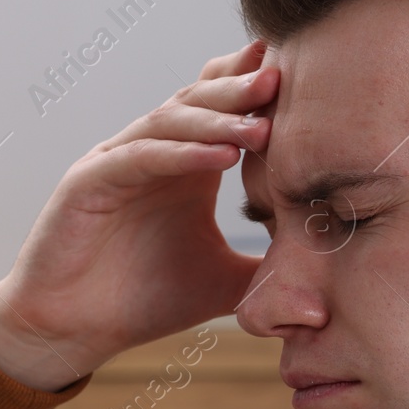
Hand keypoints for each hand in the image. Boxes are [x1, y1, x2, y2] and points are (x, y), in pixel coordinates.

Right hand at [0, 40, 279, 391]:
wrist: (74, 332)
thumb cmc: (145, 300)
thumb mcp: (227, 281)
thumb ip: (271, 267)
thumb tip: (334, 273)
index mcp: (186, 167)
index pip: (221, 111)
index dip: (255, 92)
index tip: (307, 78)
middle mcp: (152, 154)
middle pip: (199, 104)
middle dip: (242, 89)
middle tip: (285, 76)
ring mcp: (117, 163)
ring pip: (170, 123)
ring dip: (217, 119)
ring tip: (262, 120)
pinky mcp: (87, 183)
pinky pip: (138, 159)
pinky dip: (180, 155)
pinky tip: (220, 157)